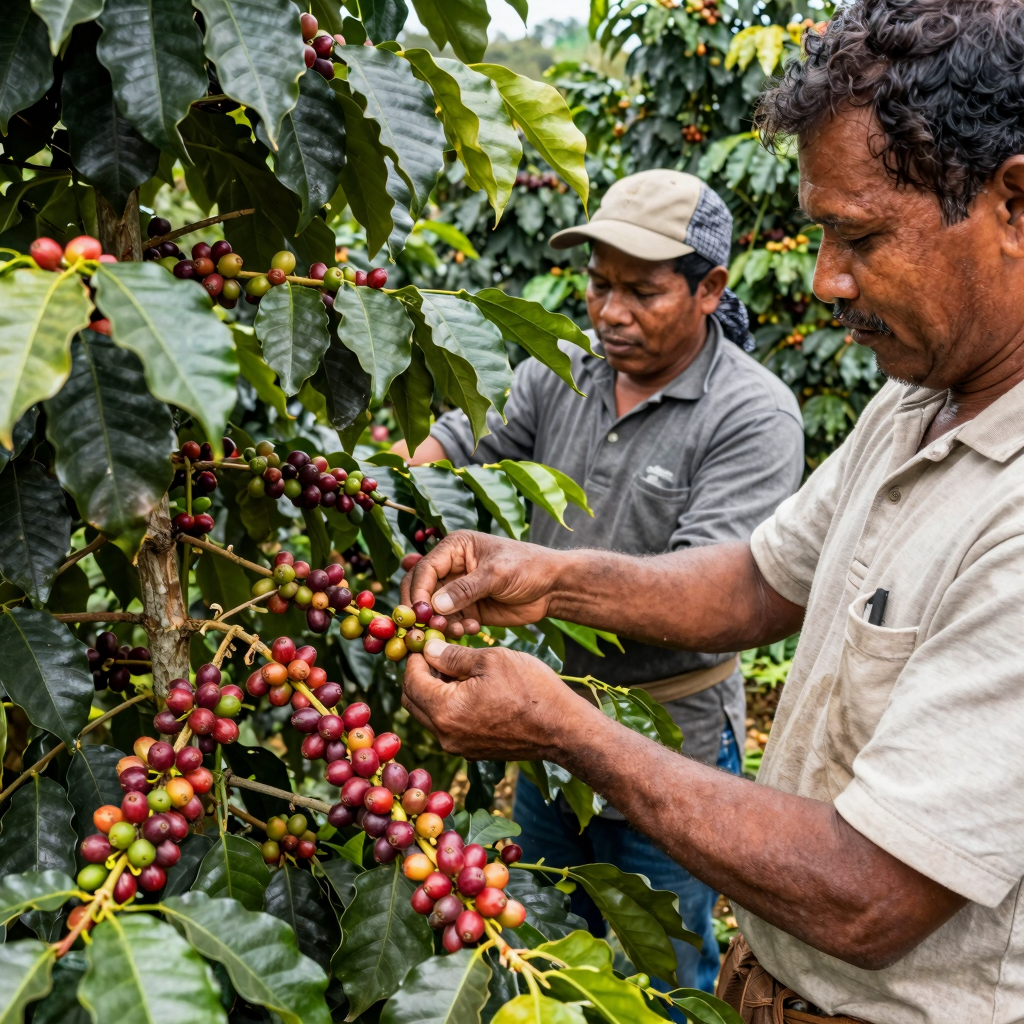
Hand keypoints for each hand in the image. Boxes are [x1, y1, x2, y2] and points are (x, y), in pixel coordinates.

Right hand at [400, 530, 565, 628]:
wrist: (552, 587)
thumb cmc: (528, 567)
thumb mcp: (497, 574)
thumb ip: (465, 589)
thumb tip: (434, 605)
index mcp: (455, 547)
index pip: (424, 569)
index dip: (418, 592)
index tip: (419, 614)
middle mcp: (451, 567)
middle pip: (421, 590)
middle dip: (424, 611)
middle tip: (429, 629)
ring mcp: (458, 590)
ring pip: (433, 610)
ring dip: (441, 624)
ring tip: (459, 630)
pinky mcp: (467, 609)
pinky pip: (450, 622)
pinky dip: (455, 629)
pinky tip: (473, 629)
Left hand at [402, 639, 599, 760]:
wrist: (563, 729)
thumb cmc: (531, 689)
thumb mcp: (492, 660)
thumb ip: (453, 656)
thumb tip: (428, 650)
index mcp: (445, 711)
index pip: (411, 681)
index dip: (414, 657)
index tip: (425, 641)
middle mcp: (445, 735)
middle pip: (413, 701)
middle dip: (418, 675)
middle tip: (433, 653)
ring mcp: (458, 747)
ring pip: (429, 715)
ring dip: (432, 690)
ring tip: (452, 668)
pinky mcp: (472, 751)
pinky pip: (448, 726)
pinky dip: (448, 705)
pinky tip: (467, 688)